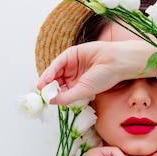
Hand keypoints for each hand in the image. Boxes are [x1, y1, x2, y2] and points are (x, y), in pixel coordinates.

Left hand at [37, 40, 156, 105]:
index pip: (61, 92)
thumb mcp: (84, 91)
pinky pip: (58, 63)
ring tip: (42, 87)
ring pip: (55, 73)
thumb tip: (50, 101)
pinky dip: (51, 71)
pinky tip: (46, 78)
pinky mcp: (71, 54)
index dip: (52, 96)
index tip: (44, 100)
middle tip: (40, 94)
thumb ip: (67, 97)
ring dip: (47, 80)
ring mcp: (72, 65)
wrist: (116, 61)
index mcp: (78, 87)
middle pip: (56, 82)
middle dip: (48, 87)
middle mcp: (74, 77)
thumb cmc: (105, 78)